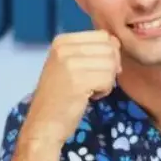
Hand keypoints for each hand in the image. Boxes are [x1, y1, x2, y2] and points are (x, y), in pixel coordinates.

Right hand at [24, 30, 120, 145]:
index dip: (108, 54)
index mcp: (61, 41)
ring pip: (111, 64)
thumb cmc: (59, 97)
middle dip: (110, 67)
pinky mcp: (79, 81)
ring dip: (107, 80)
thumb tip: (117, 42)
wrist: (43, 124)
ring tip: (90, 90)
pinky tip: (90, 97)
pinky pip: (108, 79)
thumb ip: (89, 50)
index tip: (95, 70)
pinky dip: (104, 91)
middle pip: (109, 48)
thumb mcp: (67, 64)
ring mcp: (70, 63)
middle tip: (95, 82)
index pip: (102, 36)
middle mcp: (64, 48)